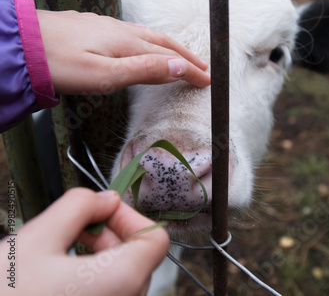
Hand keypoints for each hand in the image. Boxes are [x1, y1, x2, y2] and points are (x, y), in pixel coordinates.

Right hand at [0, 188, 168, 295]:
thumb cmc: (5, 294)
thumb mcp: (37, 239)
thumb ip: (79, 206)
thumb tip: (107, 198)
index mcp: (123, 280)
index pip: (156, 239)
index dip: (131, 217)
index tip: (101, 209)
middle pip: (139, 257)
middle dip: (111, 233)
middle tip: (76, 225)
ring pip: (122, 276)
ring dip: (99, 254)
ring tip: (62, 247)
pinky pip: (108, 292)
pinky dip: (92, 276)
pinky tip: (59, 272)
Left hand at [37, 10, 209, 93]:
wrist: (20, 45)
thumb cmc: (59, 65)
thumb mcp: (105, 75)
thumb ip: (144, 70)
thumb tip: (180, 66)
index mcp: (127, 44)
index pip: (169, 58)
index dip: (190, 69)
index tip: (207, 80)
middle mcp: (120, 31)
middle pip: (162, 43)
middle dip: (185, 56)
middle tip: (202, 67)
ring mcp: (105, 27)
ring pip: (146, 37)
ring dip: (168, 48)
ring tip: (180, 58)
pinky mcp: (92, 28)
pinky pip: (131, 34)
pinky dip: (148, 43)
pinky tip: (141, 47)